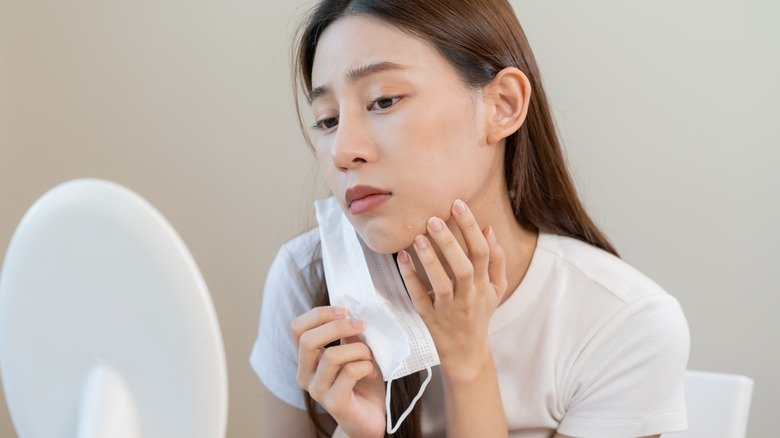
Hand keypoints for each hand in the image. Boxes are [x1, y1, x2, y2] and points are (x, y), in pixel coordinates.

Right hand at [290, 306, 385, 437]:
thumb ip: (347, 334)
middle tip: (361, 326)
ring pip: (332, 356)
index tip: (344, 311)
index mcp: (306, 358)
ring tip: (370, 357)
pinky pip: (349, 372)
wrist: (369, 418)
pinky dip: (365, 365)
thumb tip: (350, 312)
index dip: (319, 314)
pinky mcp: (334, 402)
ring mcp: (316, 390)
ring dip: (359, 349)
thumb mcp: (353, 350)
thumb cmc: (361, 381)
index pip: (297, 328)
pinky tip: (371, 372)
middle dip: (338, 326)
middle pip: (308, 340)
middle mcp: (305, 374)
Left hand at [397, 199, 506, 380]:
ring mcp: (448, 309)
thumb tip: (489, 230)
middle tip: (434, 219)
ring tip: (418, 237)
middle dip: (450, 243)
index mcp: (485, 285)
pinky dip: (411, 278)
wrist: (466, 352)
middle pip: (464, 268)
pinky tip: (402, 258)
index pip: (482, 252)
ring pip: (441, 285)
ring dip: (430, 261)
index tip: (458, 204)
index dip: (471, 228)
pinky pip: (419, 298)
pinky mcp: (429, 318)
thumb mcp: (496, 289)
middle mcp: (469, 297)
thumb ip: (497, 260)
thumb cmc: (480, 313)